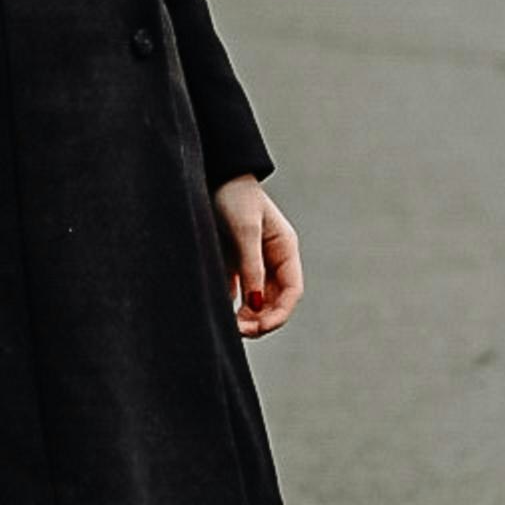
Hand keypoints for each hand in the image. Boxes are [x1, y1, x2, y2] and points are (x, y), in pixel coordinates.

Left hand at [215, 176, 301, 338]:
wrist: (213, 174)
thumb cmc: (233, 196)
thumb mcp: (245, 230)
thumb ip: (252, 266)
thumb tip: (255, 304)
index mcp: (285, 250)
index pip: (291, 291)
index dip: (279, 313)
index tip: (260, 326)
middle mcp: (272, 259)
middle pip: (275, 300)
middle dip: (262, 319)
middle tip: (239, 331)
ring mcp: (253, 261)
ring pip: (256, 300)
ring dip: (247, 316)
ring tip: (229, 326)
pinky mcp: (232, 262)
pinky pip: (236, 291)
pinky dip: (230, 306)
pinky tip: (219, 312)